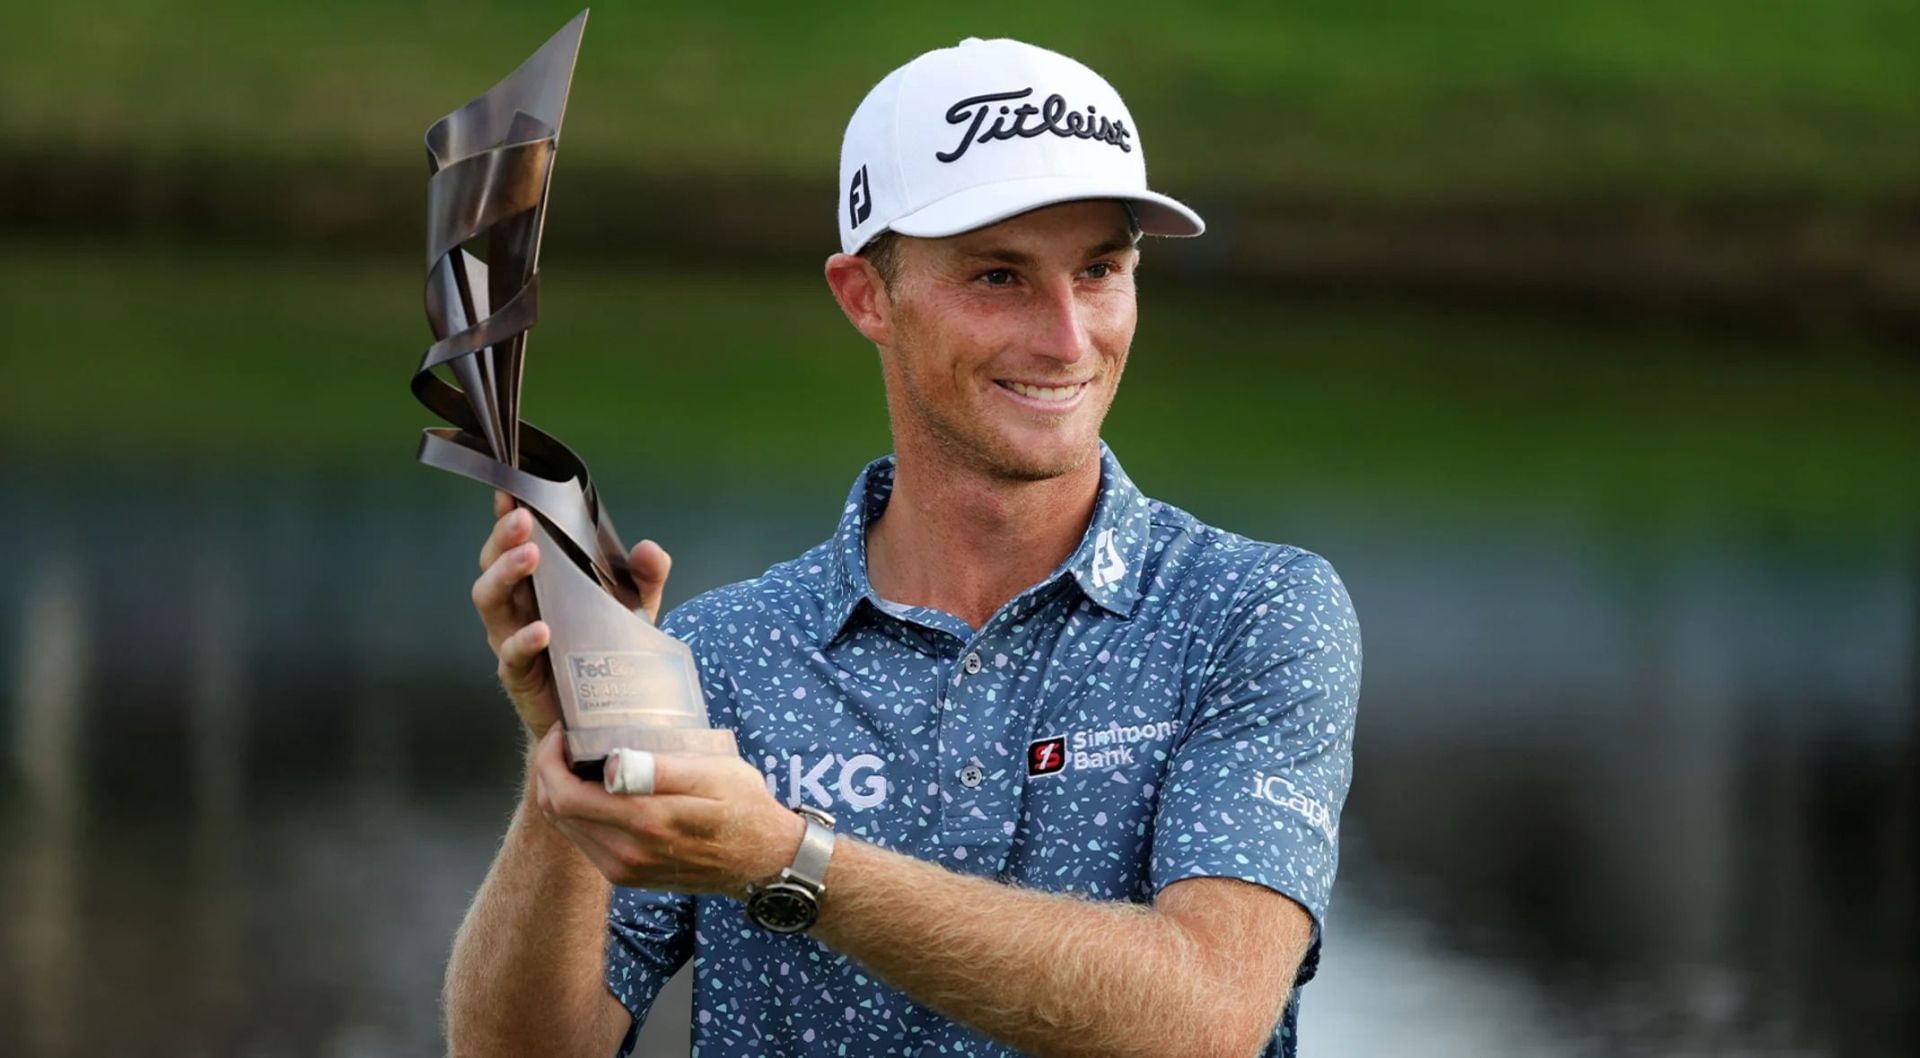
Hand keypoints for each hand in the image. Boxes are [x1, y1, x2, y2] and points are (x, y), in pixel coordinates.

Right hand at [472, 489, 674, 739]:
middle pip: (492, 564)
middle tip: (522, 519)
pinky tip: (542, 630)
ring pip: (490, 601)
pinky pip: (511, 656)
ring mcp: (512, 640)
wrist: (604, 716)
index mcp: (539, 583)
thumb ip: (646, 577)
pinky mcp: (519, 676)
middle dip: (504, 539)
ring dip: (506, 574)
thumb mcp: (635, 609)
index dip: (507, 516)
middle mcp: (517, 607)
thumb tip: (649, 550)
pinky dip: (524, 640)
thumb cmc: (608, 652)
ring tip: (530, 556)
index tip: (510, 488)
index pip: (515, 542)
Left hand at [527, 727, 805, 898]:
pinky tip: (598, 791)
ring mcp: (625, 870)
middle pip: (557, 813)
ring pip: (567, 828)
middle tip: (568, 741)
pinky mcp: (628, 877)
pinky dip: (580, 813)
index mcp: (645, 823)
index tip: (563, 732)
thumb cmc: (744, 807)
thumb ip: (662, 770)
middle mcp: (626, 854)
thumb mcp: (715, 775)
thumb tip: (612, 765)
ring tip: (582, 761)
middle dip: (551, 772)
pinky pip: (585, 842)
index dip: (550, 761)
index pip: (565, 796)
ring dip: (563, 792)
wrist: (764, 860)